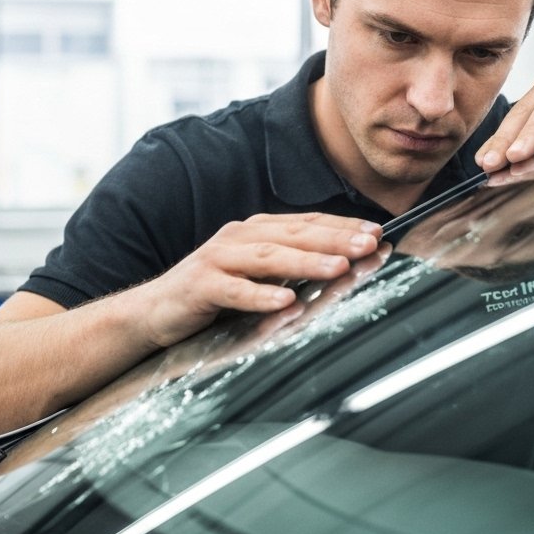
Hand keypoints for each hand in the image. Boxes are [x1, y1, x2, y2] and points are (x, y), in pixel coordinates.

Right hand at [136, 212, 382, 347]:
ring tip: (339, 267)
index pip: (308, 223)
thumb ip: (291, 264)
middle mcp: (239, 236)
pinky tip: (286, 301)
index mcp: (257, 230)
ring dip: (308, 261)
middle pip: (294, 234)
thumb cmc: (215, 293)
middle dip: (335, 239)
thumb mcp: (257, 273)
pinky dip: (262, 295)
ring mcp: (218, 259)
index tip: (378, 233)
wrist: (155, 310)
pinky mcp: (200, 286)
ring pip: (270, 257)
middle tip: (369, 245)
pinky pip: (235, 291)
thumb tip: (345, 263)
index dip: (343, 226)